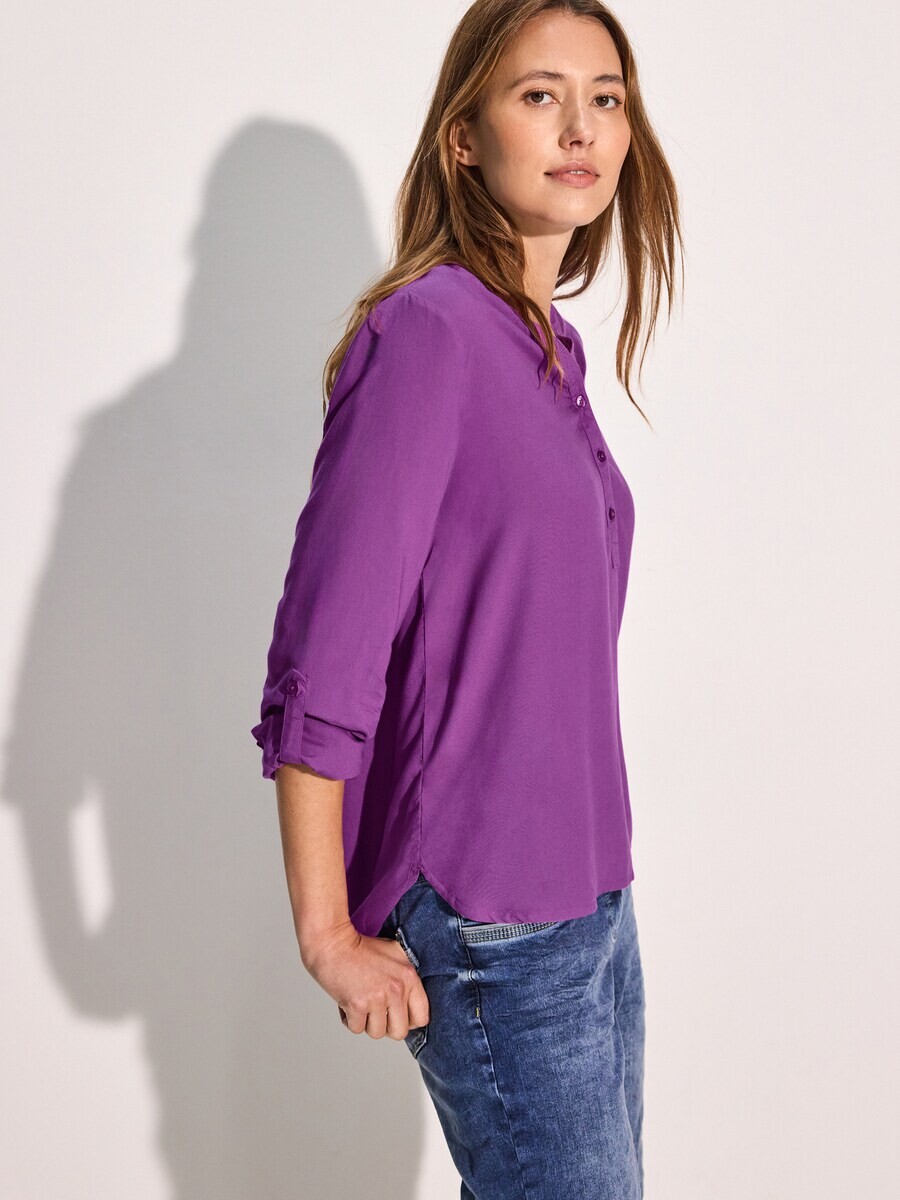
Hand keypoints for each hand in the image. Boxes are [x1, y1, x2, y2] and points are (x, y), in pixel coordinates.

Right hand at [301, 920, 430, 1041]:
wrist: (334, 944)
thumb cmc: (360, 948)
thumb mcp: (394, 954)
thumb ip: (406, 977)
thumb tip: (411, 1003)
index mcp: (409, 977)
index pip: (422, 1016)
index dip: (409, 1021)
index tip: (398, 1016)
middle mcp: (397, 989)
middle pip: (400, 1032)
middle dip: (387, 1027)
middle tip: (376, 1013)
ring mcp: (377, 998)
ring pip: (377, 1033)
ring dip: (366, 1023)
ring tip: (361, 1005)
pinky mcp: (358, 1005)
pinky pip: (357, 1029)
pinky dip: (350, 1020)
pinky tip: (348, 1004)